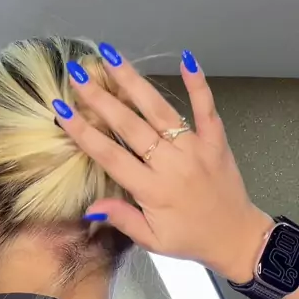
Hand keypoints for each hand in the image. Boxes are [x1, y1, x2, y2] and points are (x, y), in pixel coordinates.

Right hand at [55, 47, 273, 283]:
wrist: (236, 237)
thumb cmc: (190, 240)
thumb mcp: (152, 241)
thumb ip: (122, 219)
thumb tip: (90, 207)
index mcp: (152, 190)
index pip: (110, 156)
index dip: (84, 132)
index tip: (62, 110)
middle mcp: (172, 164)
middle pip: (130, 125)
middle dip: (101, 98)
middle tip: (78, 74)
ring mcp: (195, 148)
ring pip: (160, 110)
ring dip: (134, 81)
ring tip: (111, 57)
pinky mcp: (216, 140)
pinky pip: (207, 108)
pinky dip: (198, 83)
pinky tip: (187, 58)